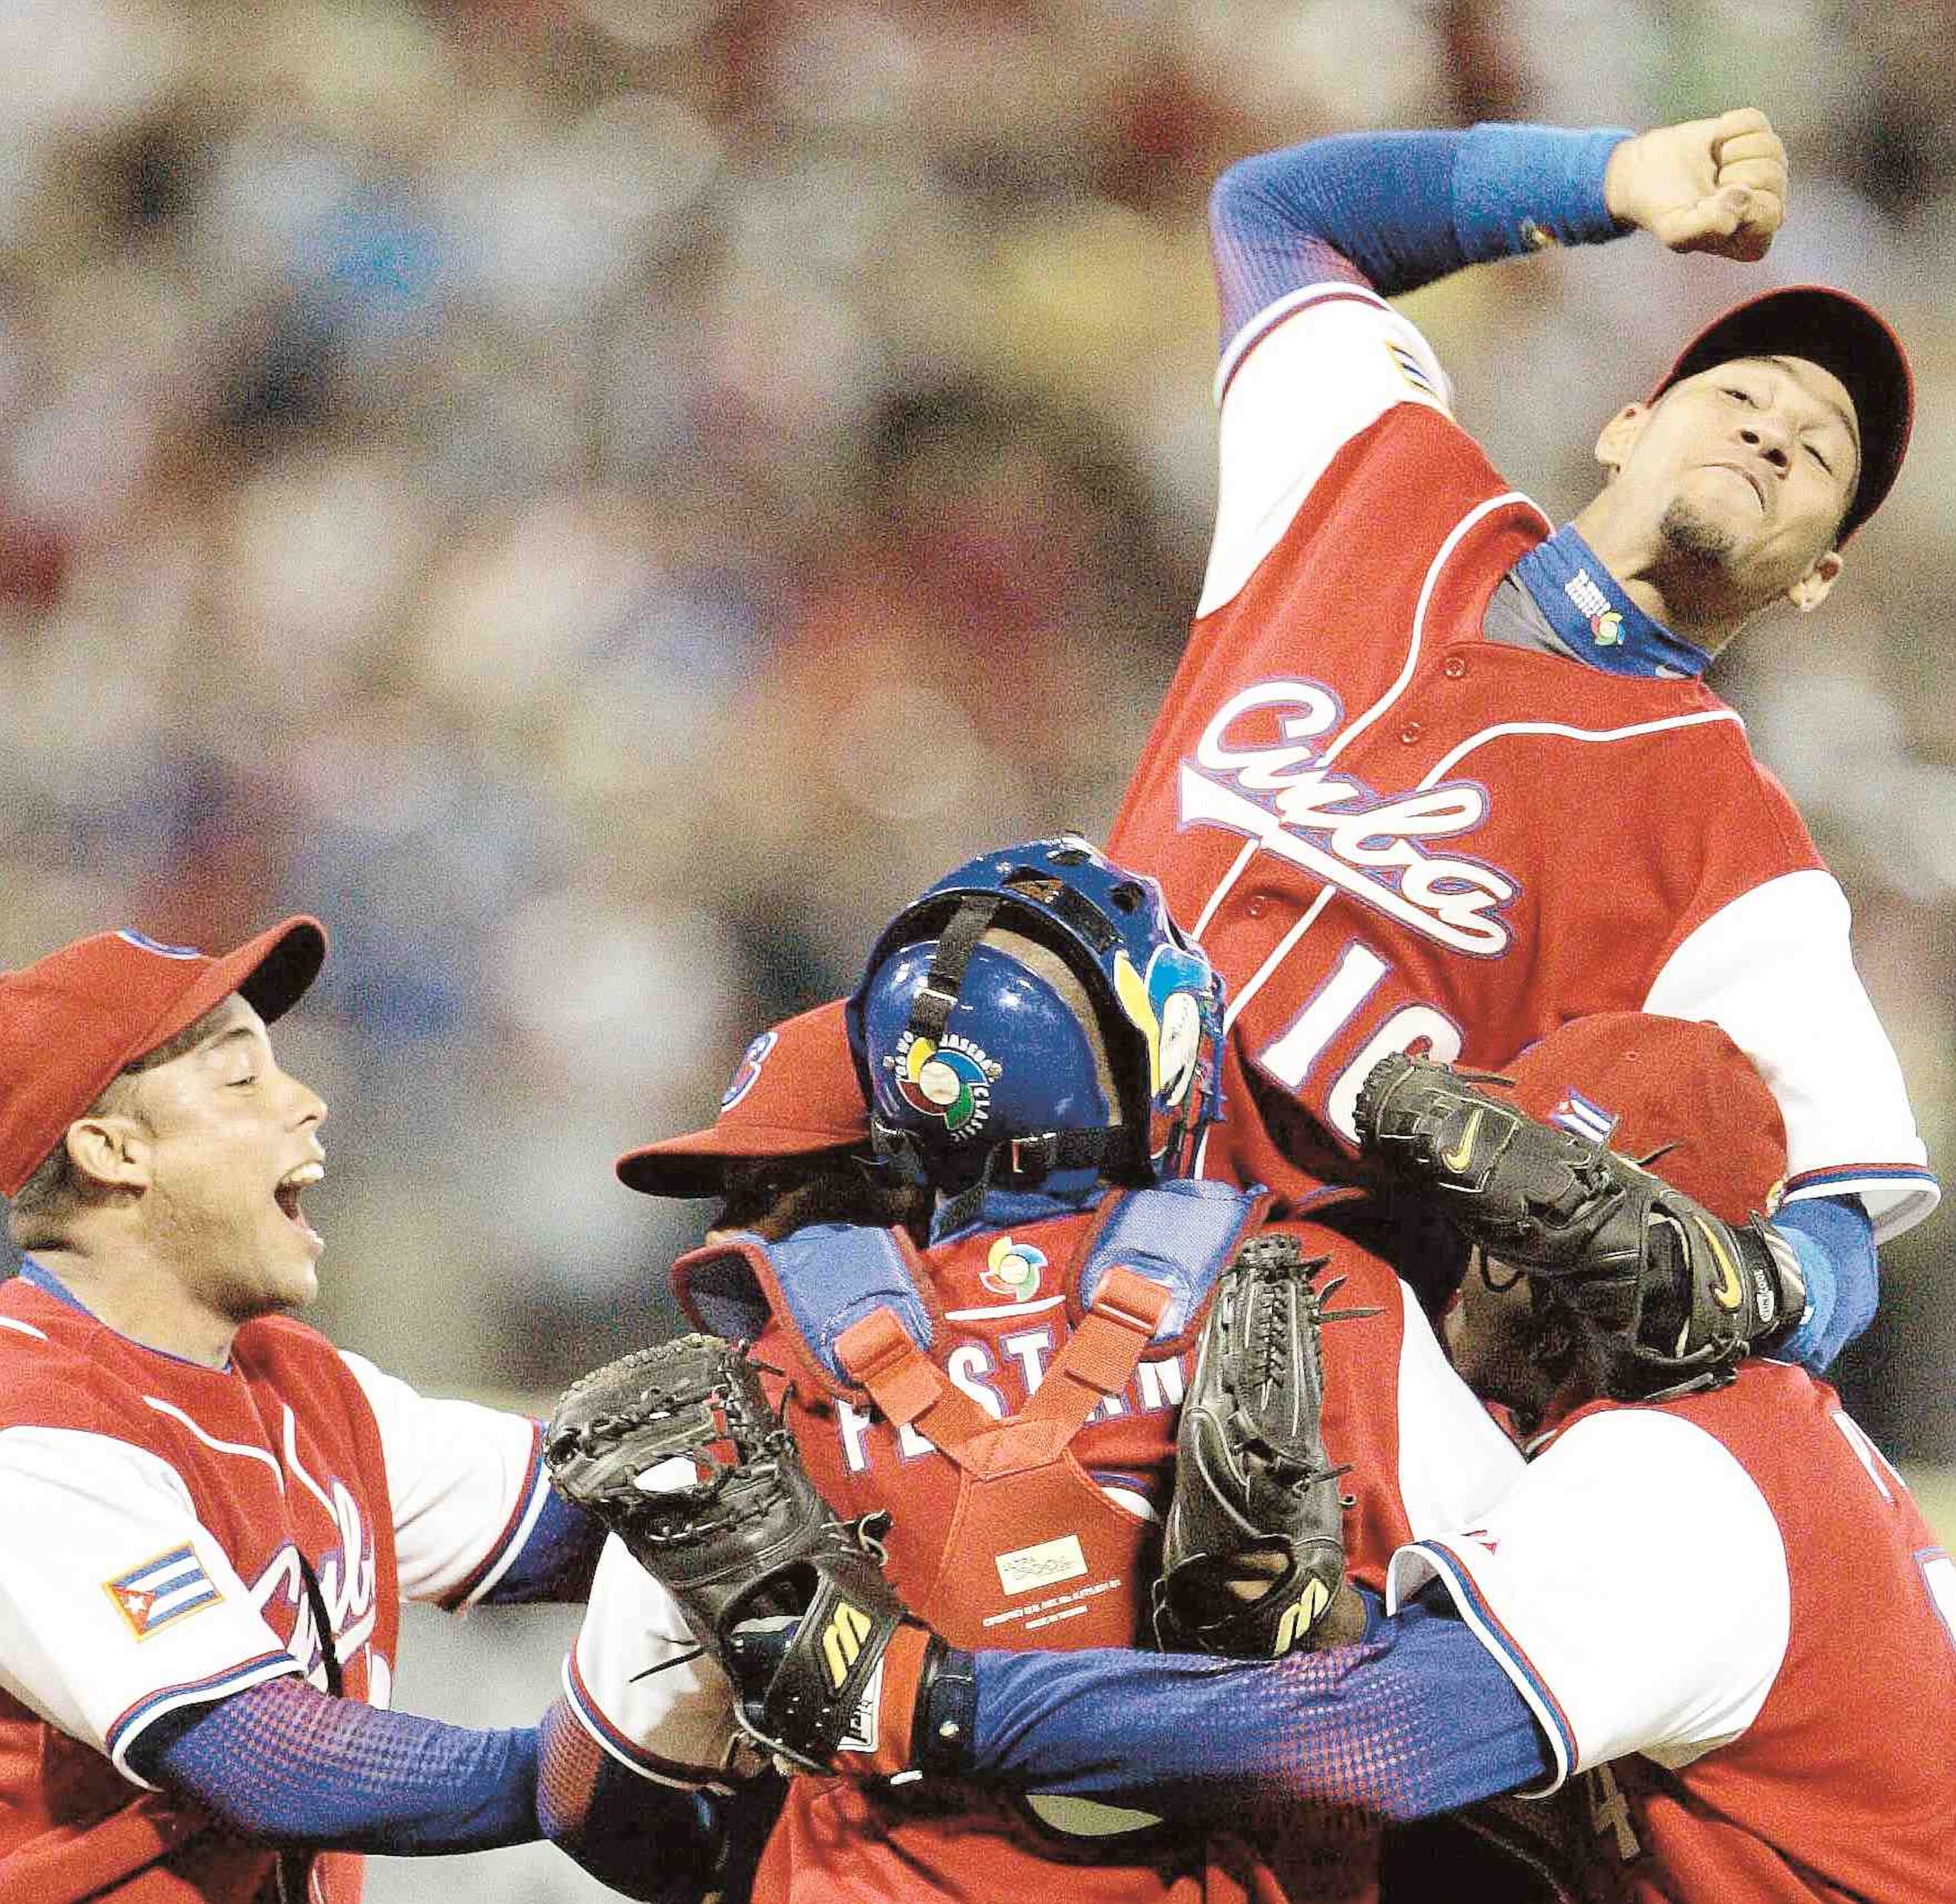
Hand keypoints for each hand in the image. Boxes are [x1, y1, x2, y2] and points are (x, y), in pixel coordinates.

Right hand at [1604, 107, 1785, 260]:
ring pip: (1770, 146)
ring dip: (1730, 152)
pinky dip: (1728, 127)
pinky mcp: (1758, 137)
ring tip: (1711, 167)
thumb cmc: (1662, 210)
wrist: (1645, 174)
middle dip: (1733, 174)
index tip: (1708, 204)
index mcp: (1752, 239)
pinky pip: (1755, 121)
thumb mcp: (1676, 231)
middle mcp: (1767, 204)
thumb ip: (1711, 227)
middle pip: (1773, 176)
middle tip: (1708, 184)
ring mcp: (1768, 169)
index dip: (1737, 203)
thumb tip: (1746, 196)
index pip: (1770, 214)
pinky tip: (1714, 145)